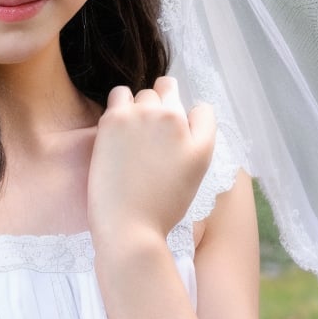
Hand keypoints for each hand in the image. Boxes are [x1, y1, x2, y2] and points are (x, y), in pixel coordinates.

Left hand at [88, 76, 215, 244]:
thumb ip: (196, 139)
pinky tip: (115, 128)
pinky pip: (119, 94)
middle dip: (161, 107)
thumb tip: (188, 113)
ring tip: (131, 133)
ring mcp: (144, 116)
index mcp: (198, 139)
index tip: (173, 135)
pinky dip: (119, 105)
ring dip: (139, 105)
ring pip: (144, 93)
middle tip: (149, 136)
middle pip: (169, 93)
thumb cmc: (161, 208)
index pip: (202, 110)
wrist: (129, 225)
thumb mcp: (194, 173)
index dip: (187, 119)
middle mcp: (174, 120)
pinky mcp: (115, 119)